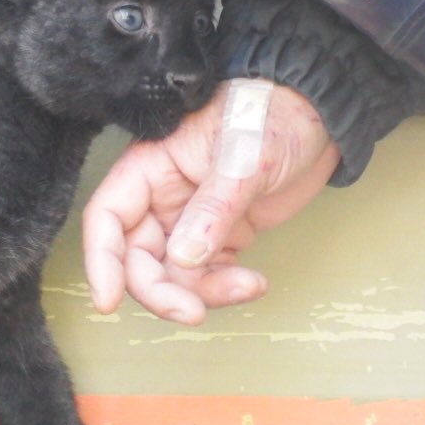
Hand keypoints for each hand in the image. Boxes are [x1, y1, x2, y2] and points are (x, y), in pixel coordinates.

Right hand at [83, 81, 339, 324]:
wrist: (322, 113)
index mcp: (149, 167)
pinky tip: (254, 282)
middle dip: (160, 290)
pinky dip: (226, 288)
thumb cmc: (274, 112)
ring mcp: (191, 219)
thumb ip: (212, 210)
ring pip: (174, 275)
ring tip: (246, 286)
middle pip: (137, 258)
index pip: (107, 218)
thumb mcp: (243, 157)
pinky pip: (208, 275)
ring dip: (202, 292)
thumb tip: (183, 260)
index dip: (102, 261)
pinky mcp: (221, 235)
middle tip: (191, 313)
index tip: (109, 301)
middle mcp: (162, 196)